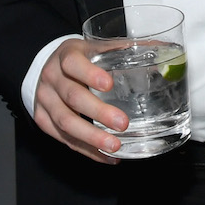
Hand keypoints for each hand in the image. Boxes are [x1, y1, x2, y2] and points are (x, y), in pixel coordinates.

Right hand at [32, 38, 128, 163]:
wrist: (44, 68)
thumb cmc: (77, 59)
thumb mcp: (93, 48)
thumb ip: (121, 50)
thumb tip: (162, 50)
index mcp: (66, 56)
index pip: (73, 63)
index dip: (89, 74)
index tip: (108, 84)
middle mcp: (52, 78)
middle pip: (72, 97)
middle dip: (98, 112)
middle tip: (122, 123)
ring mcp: (45, 101)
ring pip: (65, 122)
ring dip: (92, 138)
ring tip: (115, 146)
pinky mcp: (43, 120)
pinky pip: (64, 139)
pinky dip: (87, 150)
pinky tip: (106, 156)